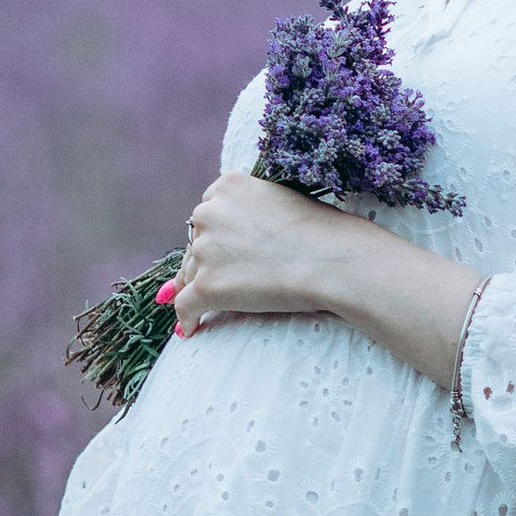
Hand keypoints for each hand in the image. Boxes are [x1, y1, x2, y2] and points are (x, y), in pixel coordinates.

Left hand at [165, 172, 354, 338]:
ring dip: (202, 287)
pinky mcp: (207, 285)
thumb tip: (238, 240)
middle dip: (208, 260)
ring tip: (218, 304)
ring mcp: (205, 250)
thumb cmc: (322, 232)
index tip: (226, 250)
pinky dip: (186, 318)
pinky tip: (192, 328)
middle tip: (229, 277)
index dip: (217, 234)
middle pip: (194, 242)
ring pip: (190, 274)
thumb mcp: (283, 200)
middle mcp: (209, 213)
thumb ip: (254, 211)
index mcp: (228, 187)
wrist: (331, 261)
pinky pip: (184, 305)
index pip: (208, 212)